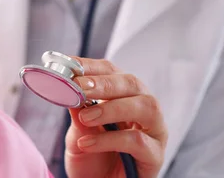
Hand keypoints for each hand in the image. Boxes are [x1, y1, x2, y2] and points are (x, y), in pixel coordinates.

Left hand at [64, 57, 167, 177]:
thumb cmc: (91, 159)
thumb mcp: (78, 132)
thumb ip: (77, 112)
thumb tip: (67, 87)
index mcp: (123, 96)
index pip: (112, 71)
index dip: (91, 66)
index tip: (69, 65)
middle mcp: (143, 108)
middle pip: (133, 83)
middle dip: (104, 83)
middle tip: (79, 87)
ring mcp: (154, 131)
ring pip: (145, 106)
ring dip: (112, 108)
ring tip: (86, 117)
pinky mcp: (155, 155)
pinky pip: (137, 141)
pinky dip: (109, 140)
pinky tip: (87, 143)